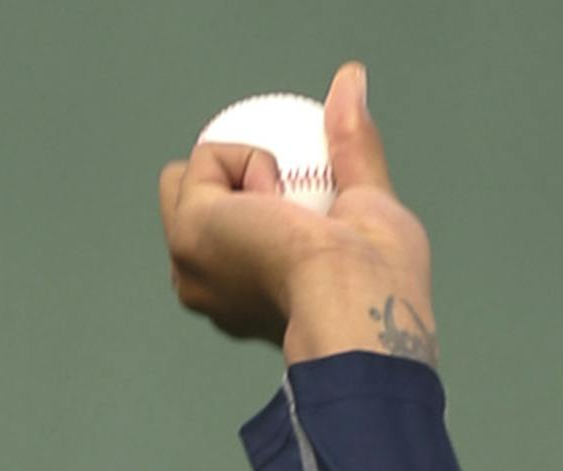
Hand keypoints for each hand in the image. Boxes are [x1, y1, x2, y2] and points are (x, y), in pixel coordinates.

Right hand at [158, 62, 434, 361]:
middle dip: (226, 185)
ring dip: (240, 174)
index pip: (226, 238)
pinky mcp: (187, 236)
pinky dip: (245, 163)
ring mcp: (191, 267)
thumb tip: (352, 77)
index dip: (250, 202)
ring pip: (182, 180)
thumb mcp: (371, 204)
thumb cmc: (380, 281)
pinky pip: (204, 162)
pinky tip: (276, 204)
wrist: (360, 302)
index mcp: (246, 302)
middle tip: (289, 207)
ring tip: (287, 212)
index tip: (294, 200)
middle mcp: (210, 292)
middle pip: (184, 209)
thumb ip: (356, 149)